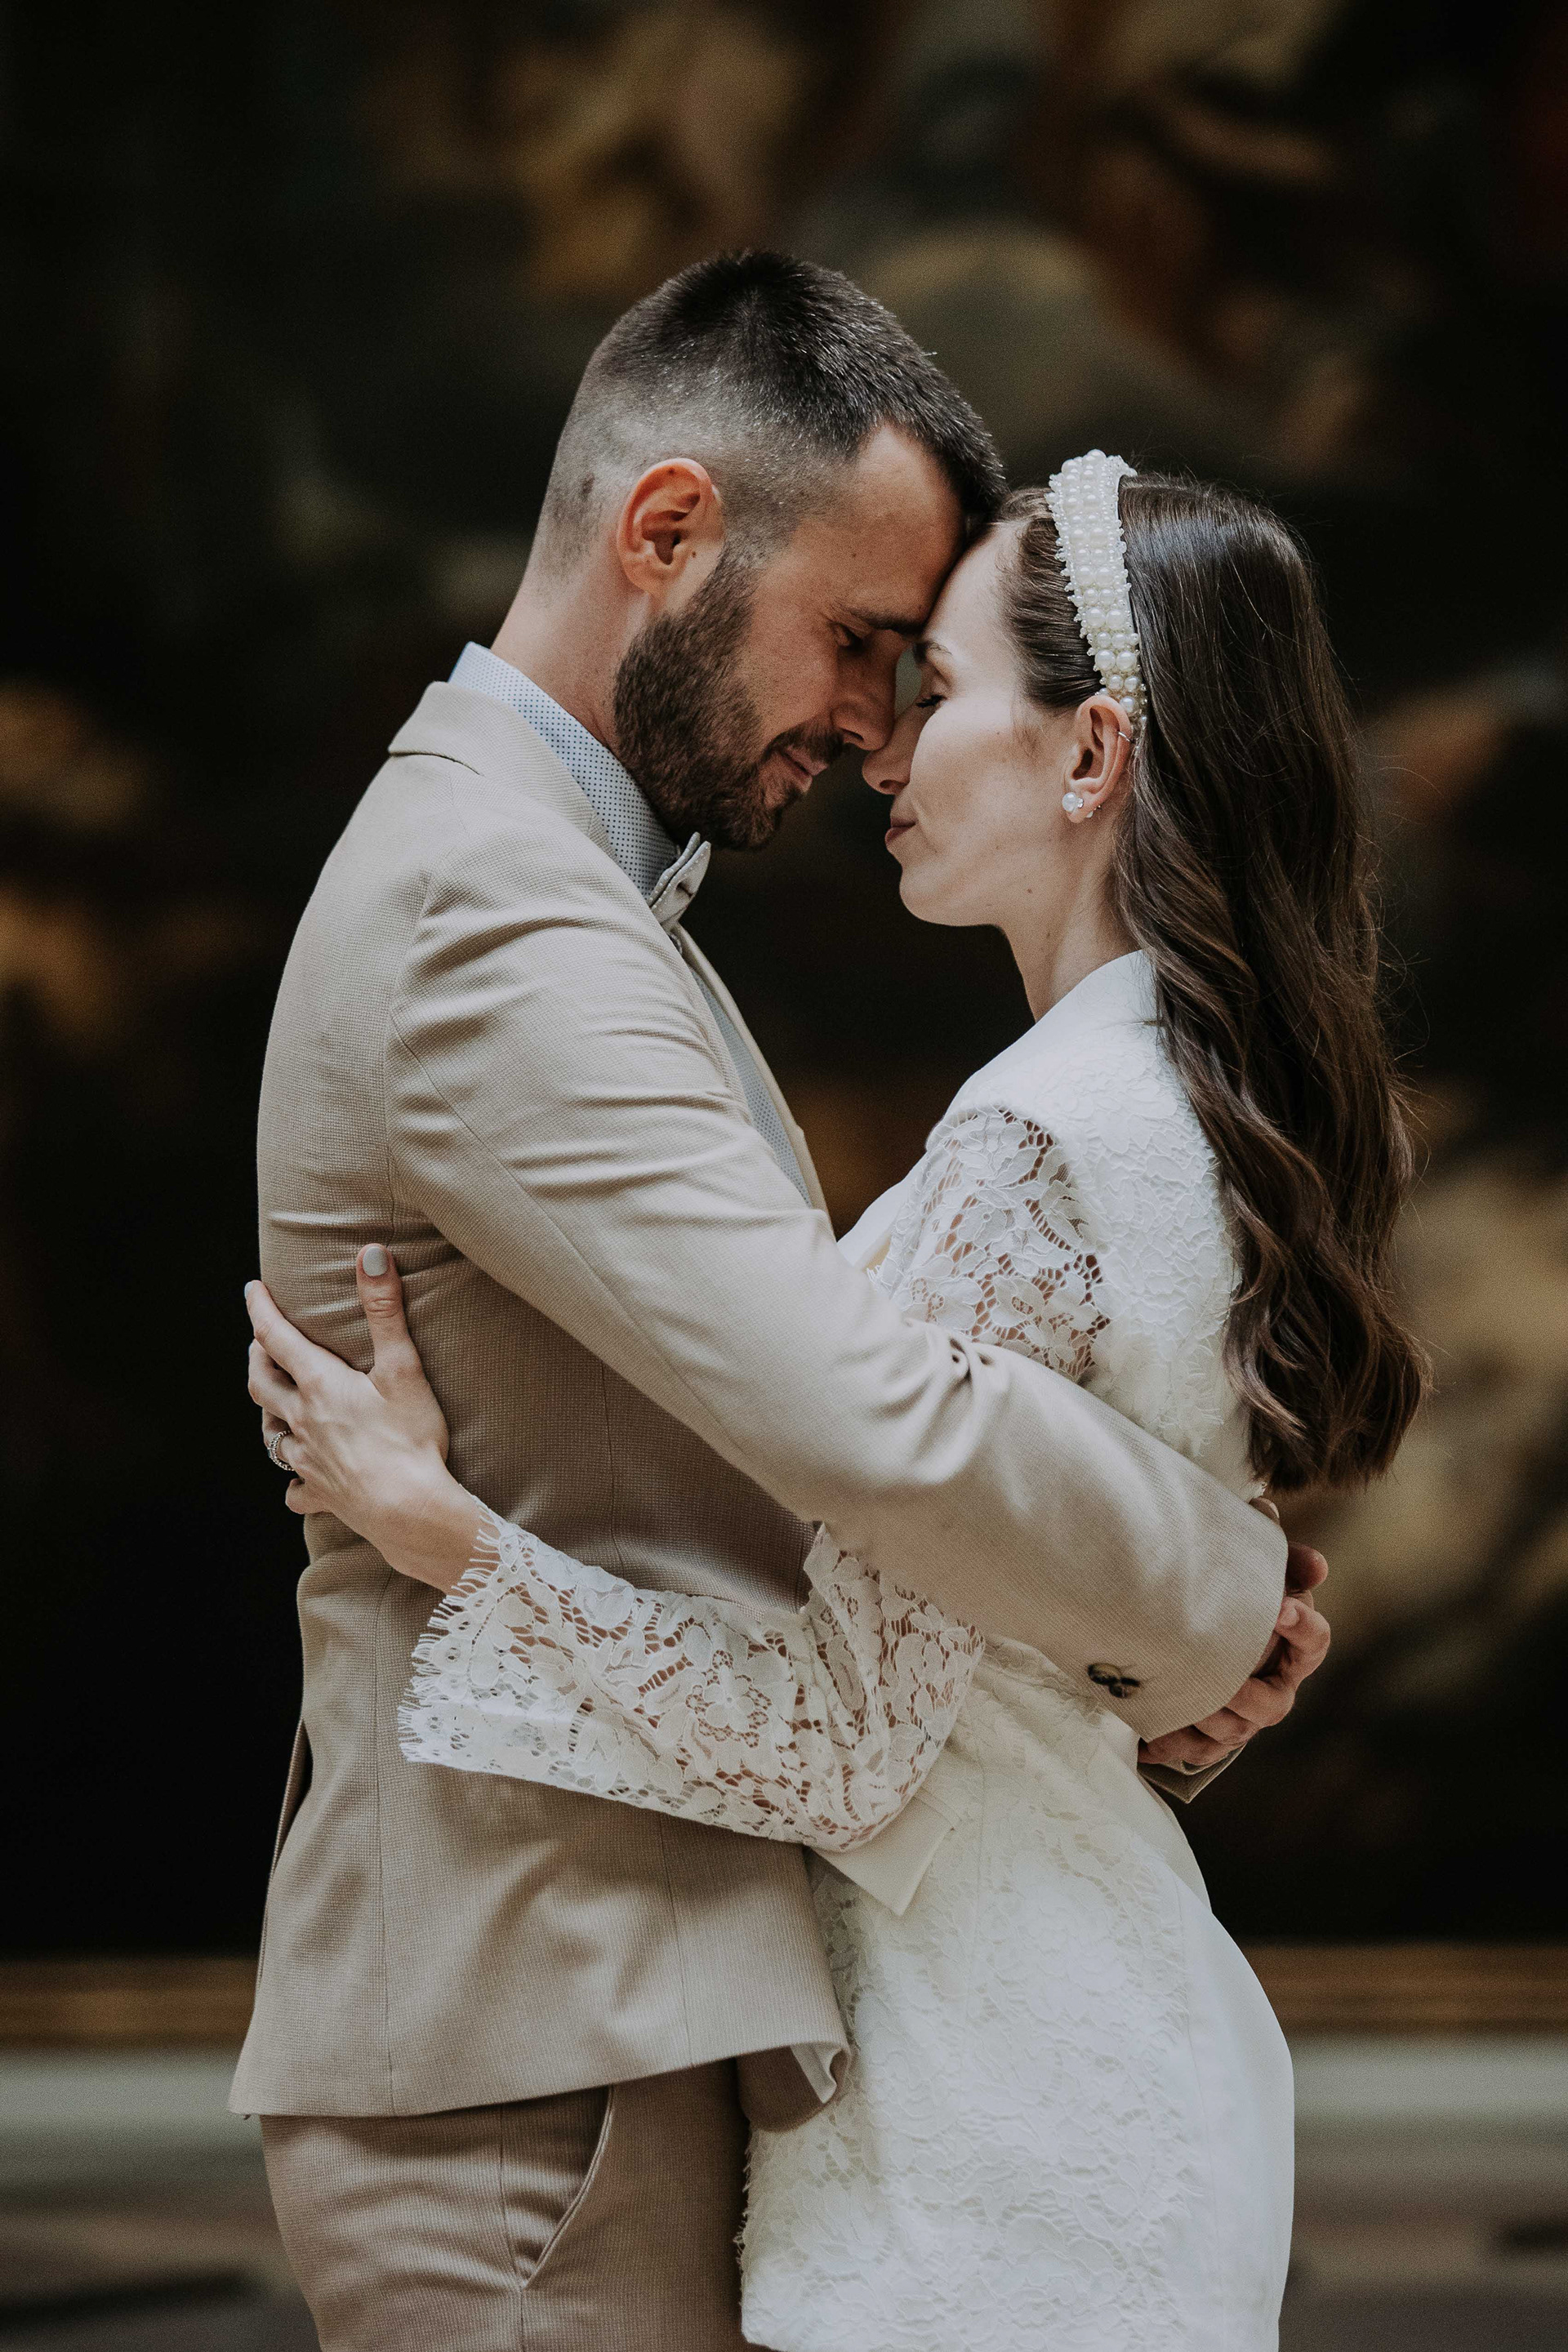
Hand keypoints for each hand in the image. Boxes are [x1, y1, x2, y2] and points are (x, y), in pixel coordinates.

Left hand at [245, 1247, 481, 1588]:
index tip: (252, 1290)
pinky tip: (298, 1479)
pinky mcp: (321, 1493)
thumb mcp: (402, 1368)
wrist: (410, 1510)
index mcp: (319, 1386)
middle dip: (258, 1357)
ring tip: (276, 1402)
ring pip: (271, 1435)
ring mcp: (308, 1461)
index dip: (261, 1310)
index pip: (277, 1338)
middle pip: (261, 1384)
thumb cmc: (408, 1439)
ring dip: (269, 1413)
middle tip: (261, 1342)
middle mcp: (302, 1421)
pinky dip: (293, 1479)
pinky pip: (295, 1487)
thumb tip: (370, 1255)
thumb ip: (384, 1310)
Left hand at [1138, 1515, 1329, 1778]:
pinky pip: (1196, 1751)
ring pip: (1233, 1731)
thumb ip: (1258, 1538)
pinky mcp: (1211, 1739)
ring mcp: (1244, 1719)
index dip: (1302, 1625)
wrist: (1196, 1629)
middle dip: (1245, 1692)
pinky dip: (1172, 1743)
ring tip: (1177, 1699)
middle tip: (1222, 1675)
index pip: (1315, 1640)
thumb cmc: (1231, 1593)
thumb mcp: (1247, 1563)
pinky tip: (1146, 1738)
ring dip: (1205, 1716)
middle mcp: (1275, 1687)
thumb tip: (1263, 1507)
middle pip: (1273, 1704)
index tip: (1280, 1607)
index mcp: (1293, 1644)